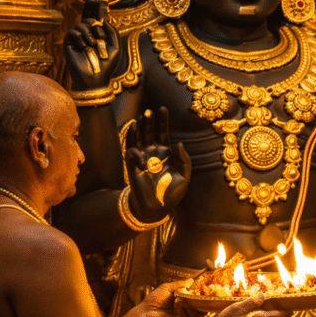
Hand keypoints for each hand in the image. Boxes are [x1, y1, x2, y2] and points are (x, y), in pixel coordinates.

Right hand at [64, 0, 121, 90]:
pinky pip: (73, 32)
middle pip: (87, 16)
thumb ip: (112, 31)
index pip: (96, 18)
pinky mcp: (68, 42)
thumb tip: (104, 18)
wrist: (95, 78)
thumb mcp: (115, 46)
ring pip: (82, 24)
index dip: (96, 8)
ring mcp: (77, 38)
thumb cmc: (107, 65)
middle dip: (92, 10)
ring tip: (95, 45)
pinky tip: (84, 48)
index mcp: (98, 34)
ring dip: (91, 34)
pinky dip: (81, 39)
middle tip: (95, 1)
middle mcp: (87, 34)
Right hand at [124, 107, 191, 222]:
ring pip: (137, 140)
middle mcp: (153, 153)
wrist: (158, 208)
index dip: (162, 121)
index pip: (163, 133)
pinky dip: (134, 150)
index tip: (162, 108)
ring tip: (138, 120)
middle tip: (149, 111)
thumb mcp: (184, 177)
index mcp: (166, 153)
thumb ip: (184, 160)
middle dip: (149, 122)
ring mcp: (142, 159)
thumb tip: (179, 144)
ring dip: (137, 130)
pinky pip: (131, 153)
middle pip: (149, 133)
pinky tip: (139, 153)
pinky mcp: (133, 167)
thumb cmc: (172, 193)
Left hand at [137, 280, 196, 316]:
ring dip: (188, 304)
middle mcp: (185, 313)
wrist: (145, 313)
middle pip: (198, 307)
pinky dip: (183, 311)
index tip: (200, 288)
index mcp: (183, 304)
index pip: (196, 301)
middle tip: (191, 293)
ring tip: (178, 300)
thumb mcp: (167, 288)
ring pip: (195, 312)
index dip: (199, 295)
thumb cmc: (153, 301)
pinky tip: (176, 306)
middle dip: (195, 299)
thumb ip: (180, 285)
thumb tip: (191, 280)